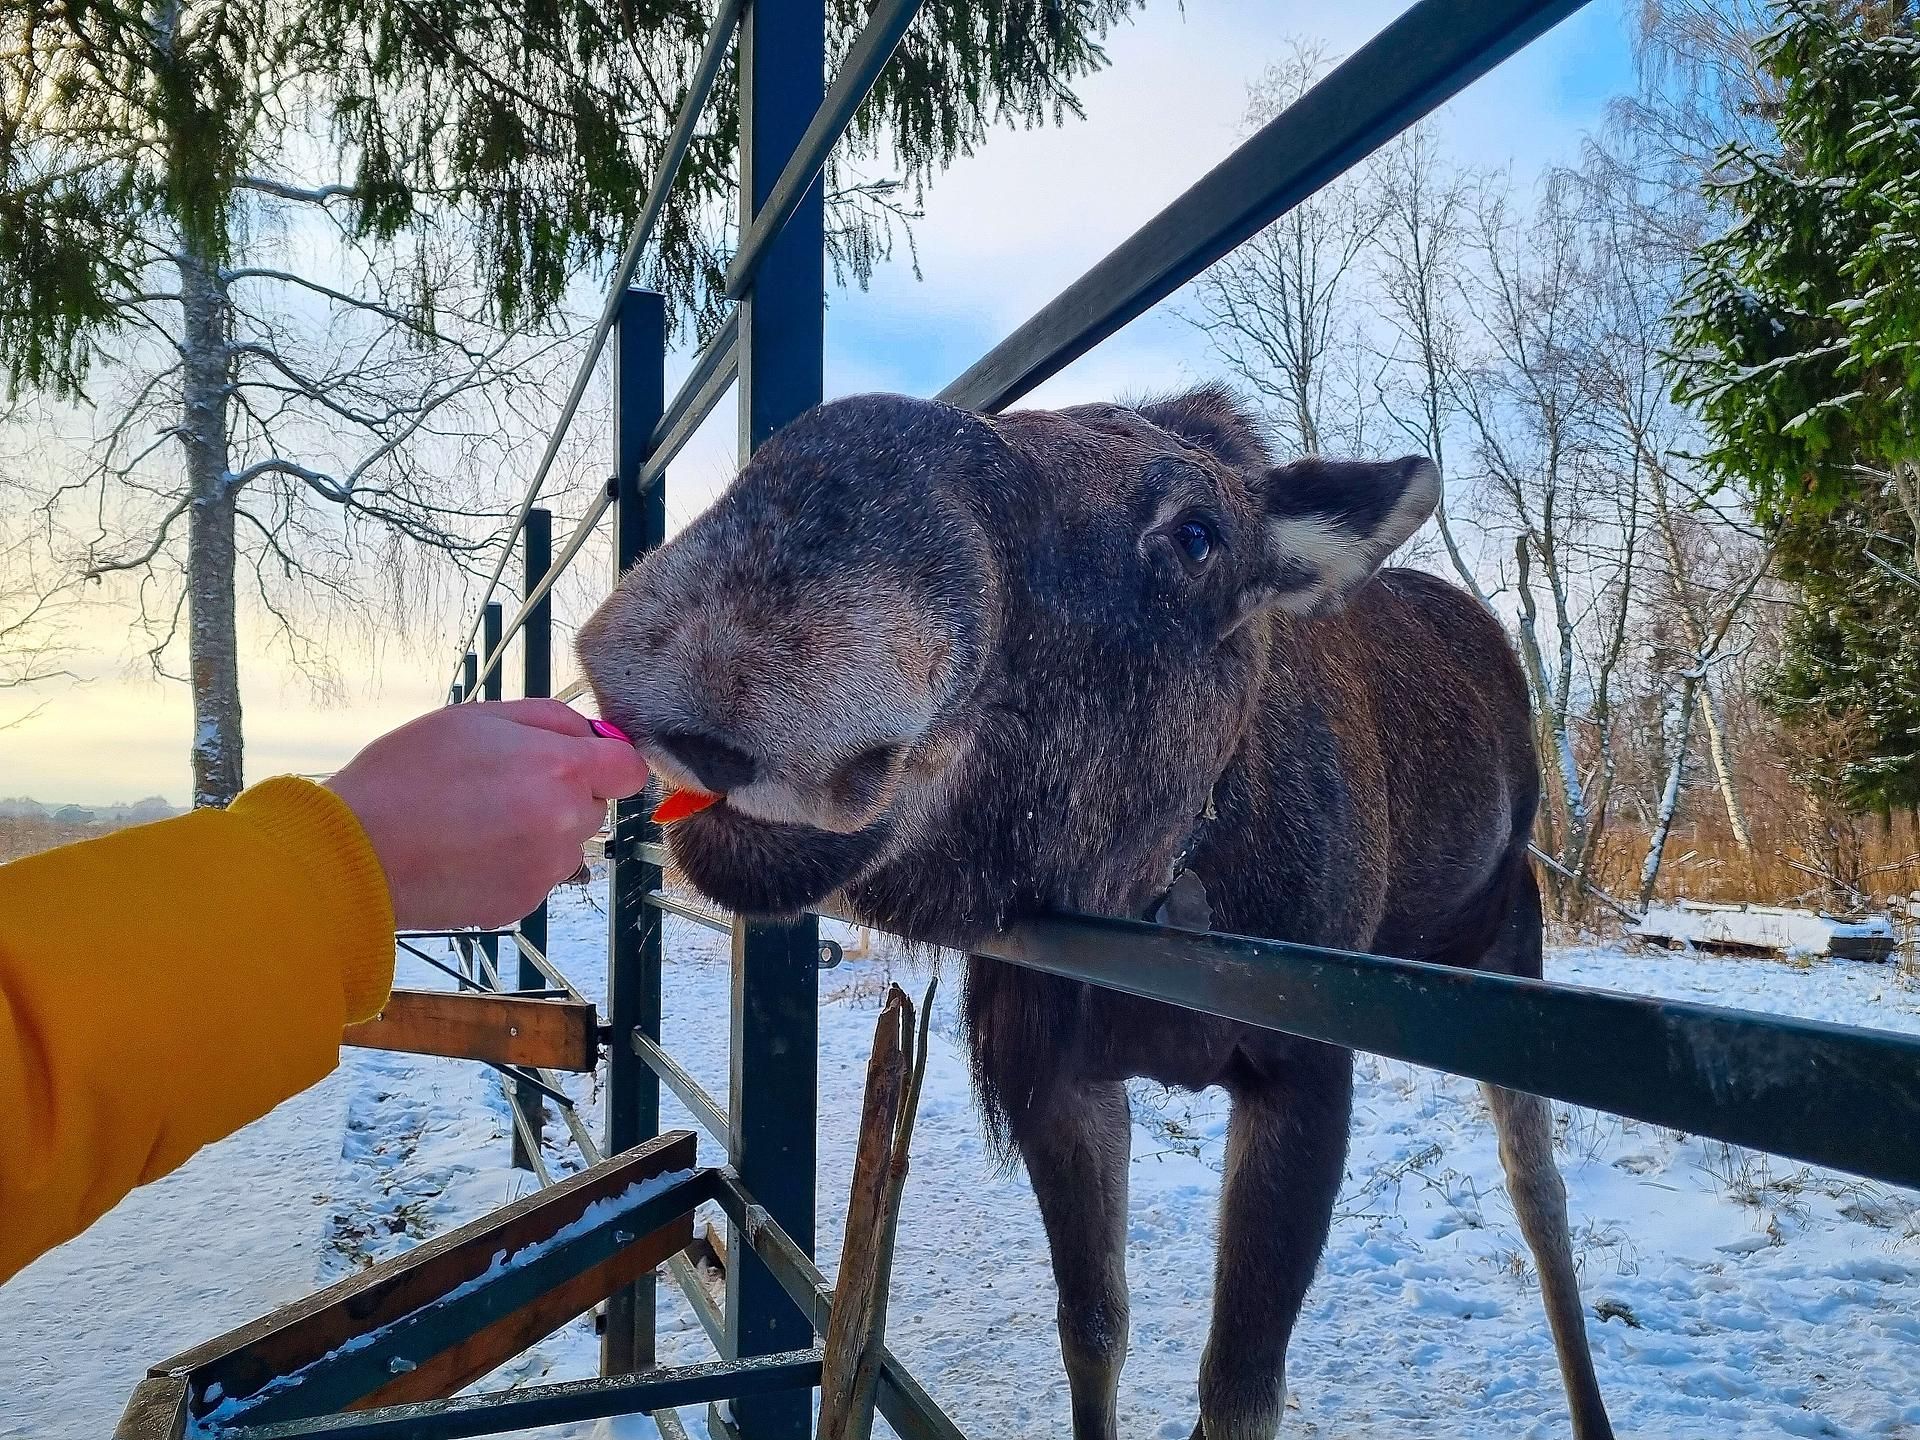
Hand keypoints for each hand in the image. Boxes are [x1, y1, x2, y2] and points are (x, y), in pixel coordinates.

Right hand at [326, 699, 649, 929]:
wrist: (353, 853)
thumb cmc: (405, 775)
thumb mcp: (476, 718)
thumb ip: (549, 720)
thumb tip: (595, 733)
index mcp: (560, 769)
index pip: (628, 769)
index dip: (605, 761)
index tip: (577, 760)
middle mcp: (563, 823)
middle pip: (594, 806)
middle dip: (562, 794)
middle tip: (499, 786)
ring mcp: (545, 870)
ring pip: (565, 844)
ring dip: (538, 832)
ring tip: (475, 821)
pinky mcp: (522, 904)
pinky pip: (536, 876)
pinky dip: (513, 864)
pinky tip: (467, 852)